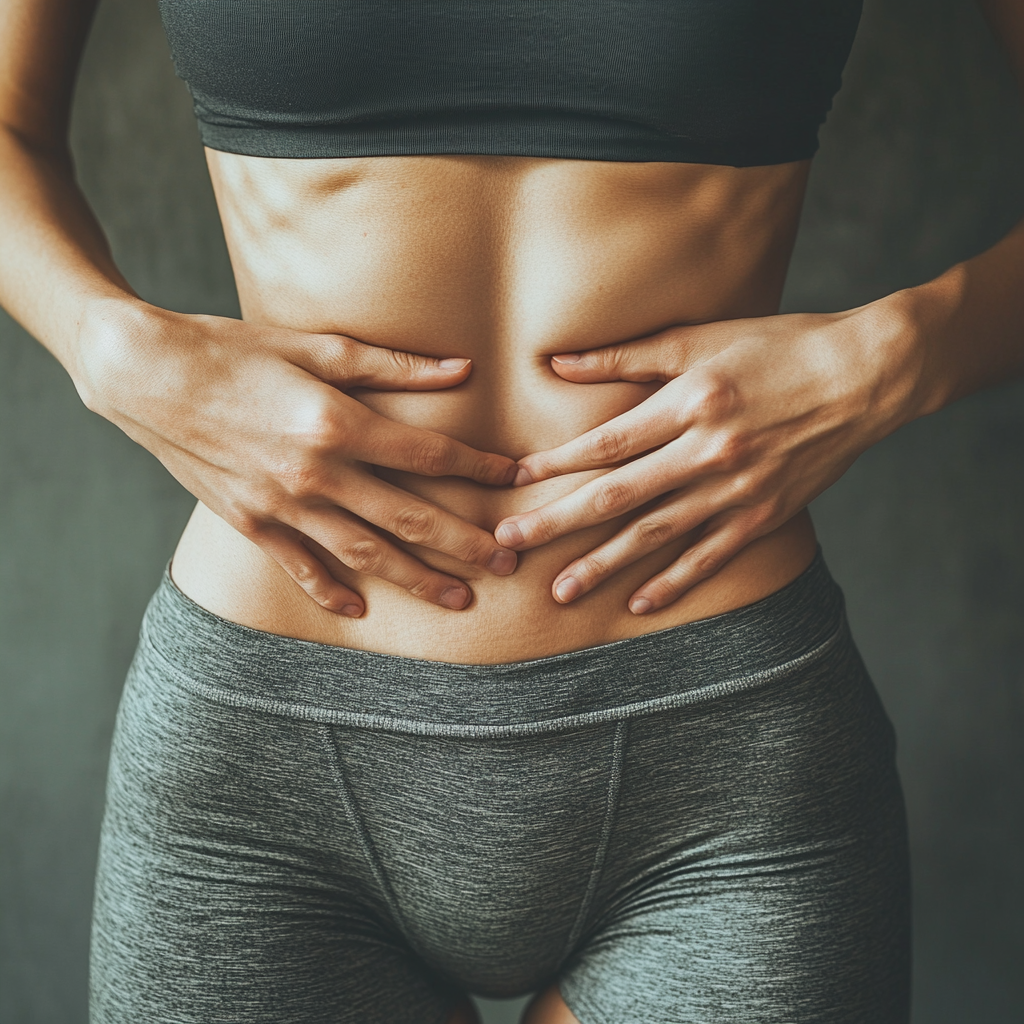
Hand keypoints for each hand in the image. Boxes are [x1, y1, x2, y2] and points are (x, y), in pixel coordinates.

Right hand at [79, 301, 518, 615]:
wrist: (144, 376)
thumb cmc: (232, 350)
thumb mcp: (315, 346)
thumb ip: (392, 366)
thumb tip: (461, 368)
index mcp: (335, 423)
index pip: (428, 455)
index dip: (478, 468)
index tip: (515, 478)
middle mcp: (315, 474)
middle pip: (408, 518)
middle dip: (464, 543)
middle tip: (508, 563)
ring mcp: (281, 505)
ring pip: (364, 553)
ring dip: (415, 579)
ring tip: (458, 599)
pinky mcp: (250, 523)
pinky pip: (299, 567)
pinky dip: (330, 591)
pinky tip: (360, 610)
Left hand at [494, 307, 915, 612]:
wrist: (866, 376)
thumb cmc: (778, 347)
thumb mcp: (702, 338)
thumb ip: (627, 356)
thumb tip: (557, 362)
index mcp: (690, 404)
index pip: (608, 442)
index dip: (557, 462)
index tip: (516, 478)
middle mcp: (708, 452)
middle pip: (618, 495)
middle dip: (558, 522)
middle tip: (509, 543)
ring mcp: (736, 490)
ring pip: (656, 535)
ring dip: (604, 564)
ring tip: (559, 591)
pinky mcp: (763, 515)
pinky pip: (711, 556)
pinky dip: (675, 581)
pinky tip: (638, 603)